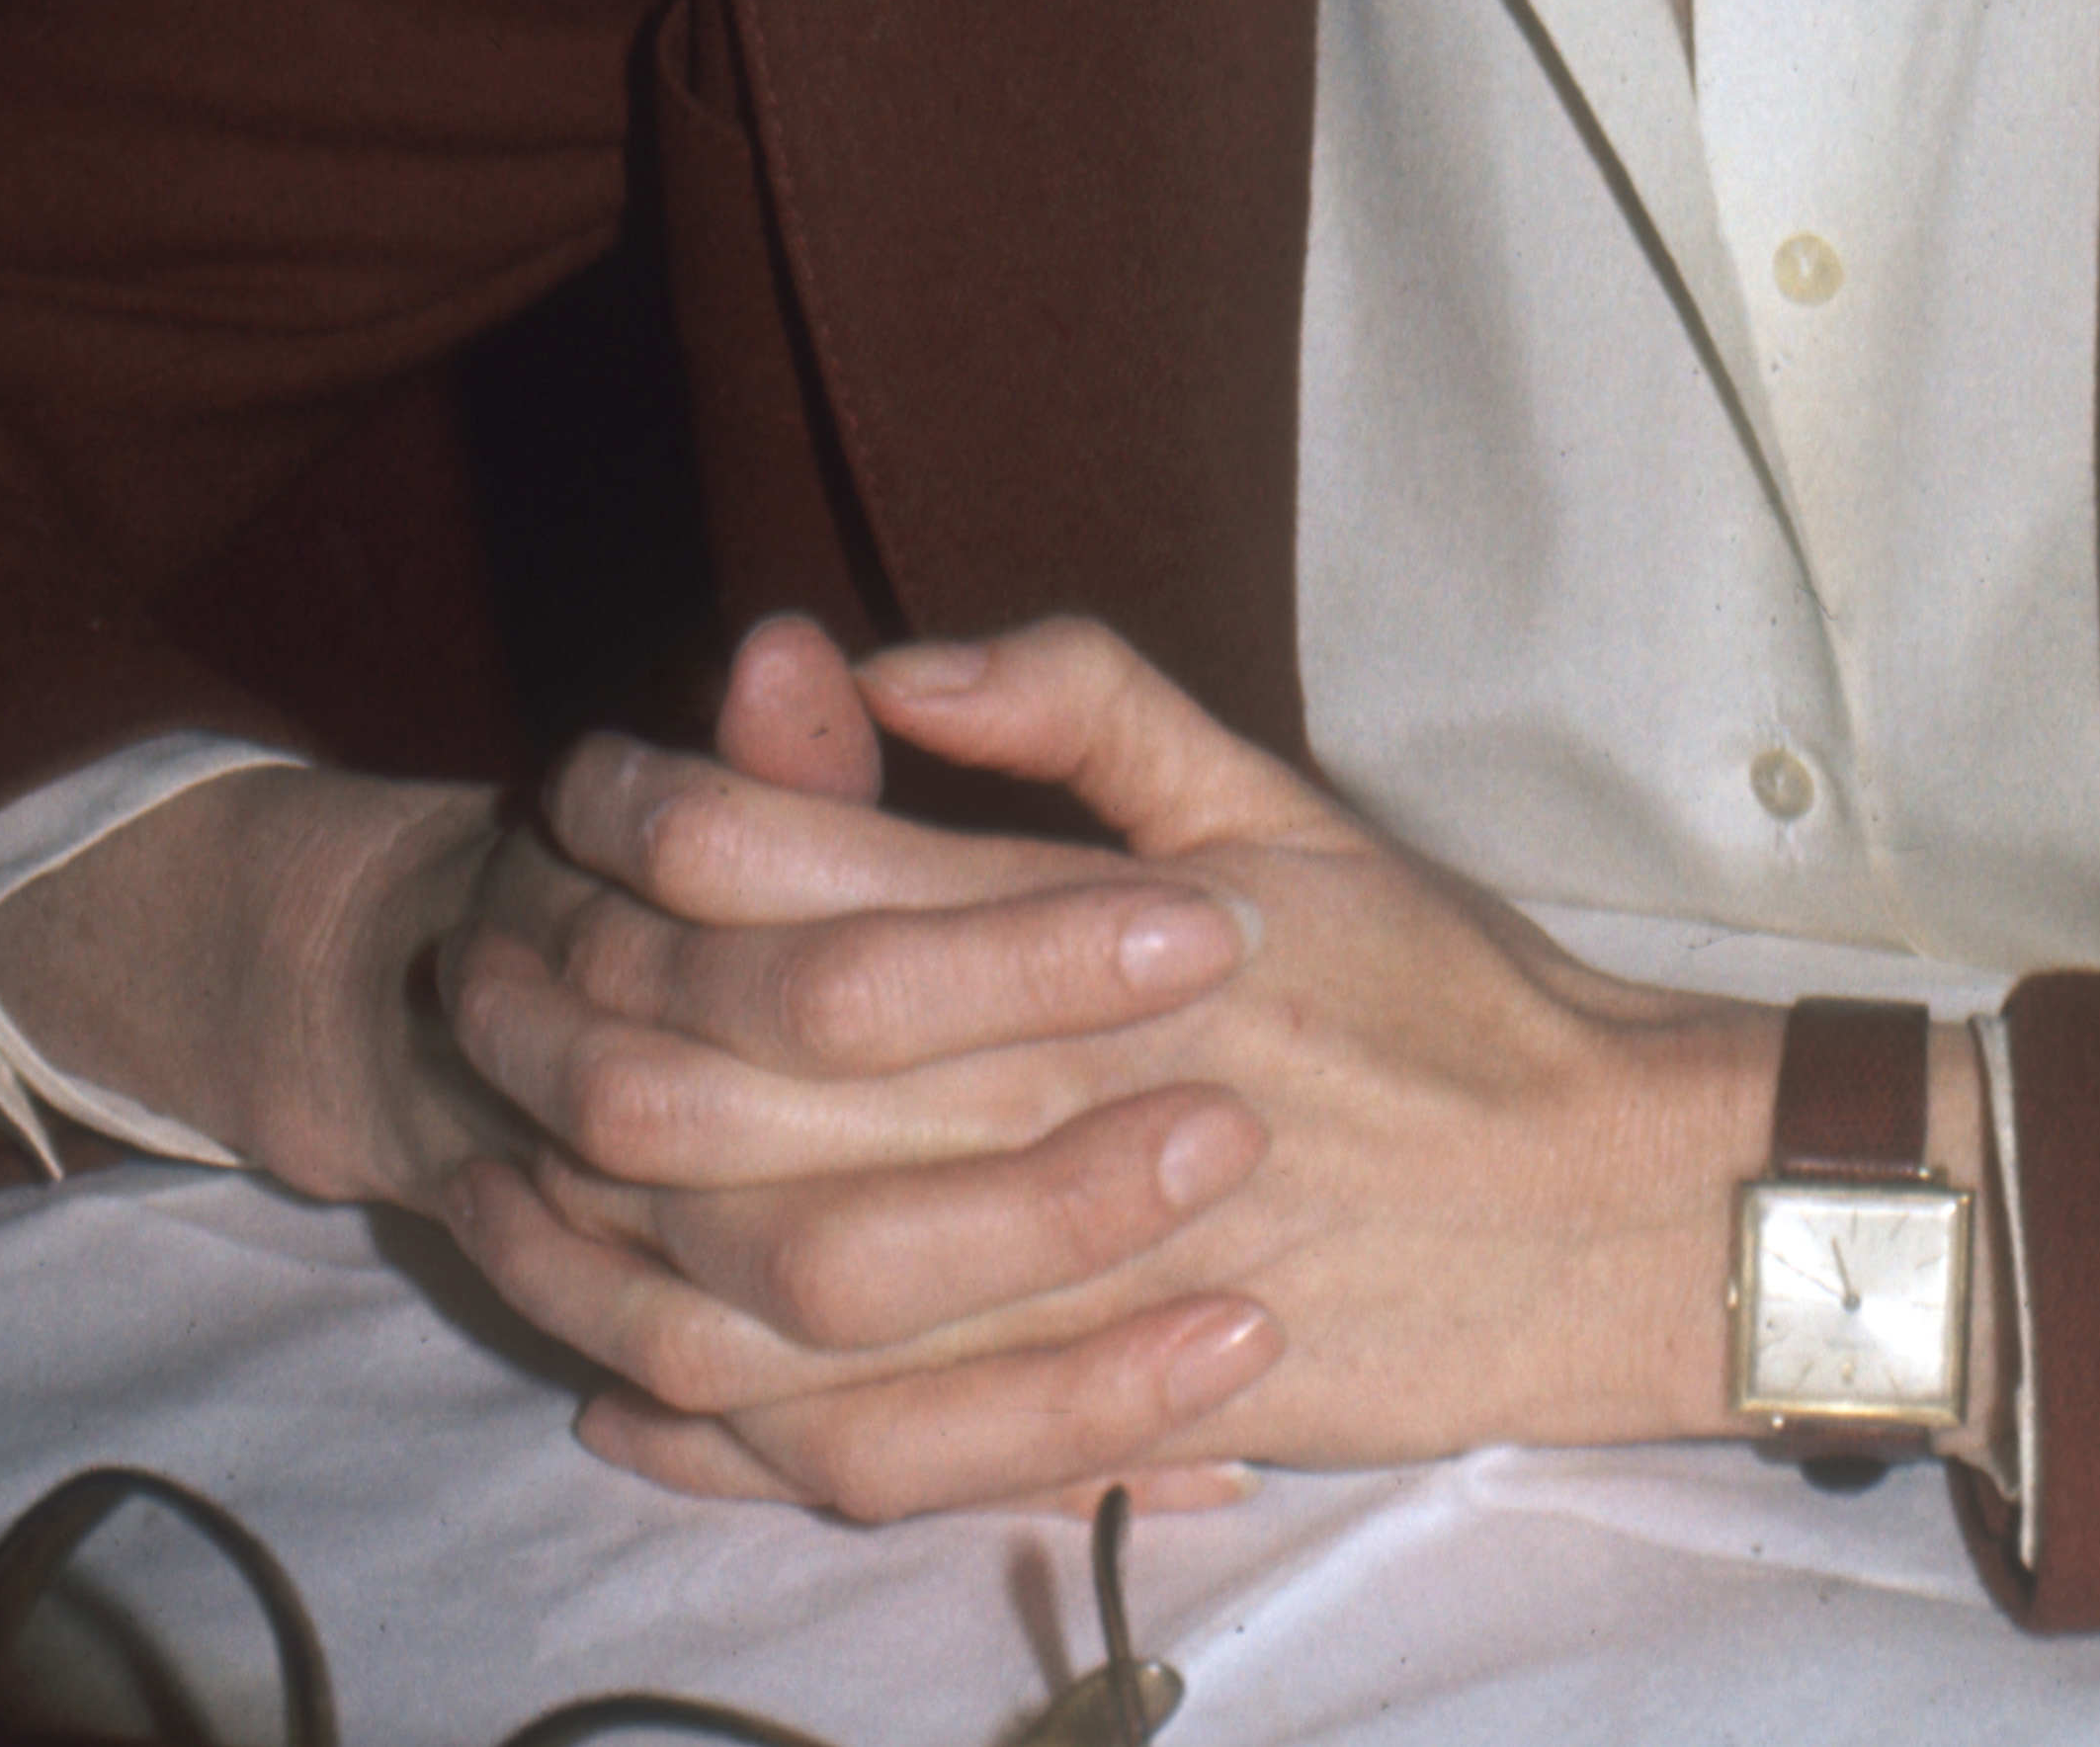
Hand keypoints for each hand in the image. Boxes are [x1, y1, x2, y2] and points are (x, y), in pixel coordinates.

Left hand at [448, 614, 1782, 1521]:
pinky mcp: (1084, 1413)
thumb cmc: (1443, 987)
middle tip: (495, 946)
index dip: (655, 814)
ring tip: (504, 1159)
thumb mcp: (1278, 793)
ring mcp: (1063, 1282)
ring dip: (601, 1218)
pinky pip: (848, 1448)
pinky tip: (618, 1383)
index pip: (798, 869)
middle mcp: (1054, 1106)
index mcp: (1092, 937)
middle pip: (730, 1068)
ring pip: (753, 1271)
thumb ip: (1083, 706)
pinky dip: (709, 1424)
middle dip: (576, 1002)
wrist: (1604, 1204)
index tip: (595, 778)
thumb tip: (892, 651)